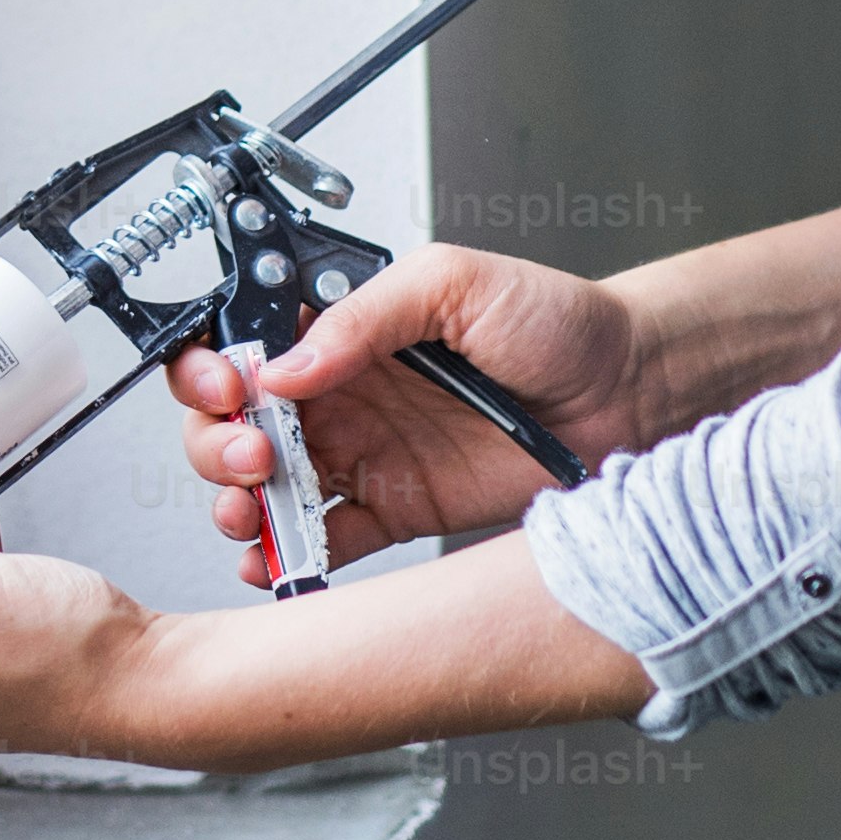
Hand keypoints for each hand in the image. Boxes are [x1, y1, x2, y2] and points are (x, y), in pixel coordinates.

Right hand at [173, 246, 640, 586]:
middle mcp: (342, 393)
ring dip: (240, 501)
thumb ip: (365, 315)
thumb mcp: (452, 282)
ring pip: (265, 485)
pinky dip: (287, 554)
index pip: (245, 345)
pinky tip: (275, 557)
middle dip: (218, 443)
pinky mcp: (395, 509)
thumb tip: (289, 364)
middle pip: (234, 422)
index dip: (214, 370)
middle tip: (253, 453)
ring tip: (254, 508)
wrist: (626, 392)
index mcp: (343, 329)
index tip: (229, 389)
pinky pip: (324, 538)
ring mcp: (364, 455)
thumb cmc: (555, 321)